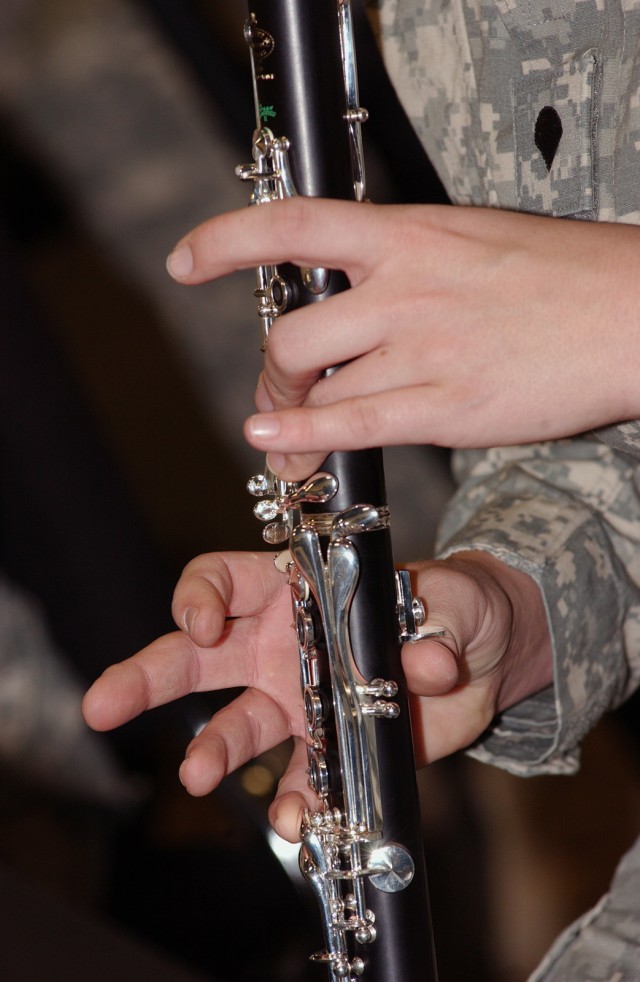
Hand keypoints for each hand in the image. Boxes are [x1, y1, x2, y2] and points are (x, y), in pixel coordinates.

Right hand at [83, 549, 551, 840]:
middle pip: (196, 657)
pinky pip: (299, 777)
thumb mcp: (453, 598)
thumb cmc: (458, 603)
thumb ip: (437, 623)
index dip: (198, 598)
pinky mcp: (331, 745)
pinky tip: (296, 819)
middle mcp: (280, 644)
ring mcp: (299, 699)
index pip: (221, 580)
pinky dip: (295, 800)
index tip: (201, 625)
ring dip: (213, 750)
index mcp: (295, 590)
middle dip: (147, 677)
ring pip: (236, 725)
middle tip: (102, 704)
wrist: (486, 658)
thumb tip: (430, 664)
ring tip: (196, 775)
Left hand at [166, 199, 637, 480]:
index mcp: (409, 234)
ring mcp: (423, 349)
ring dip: (286, 413)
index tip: (187, 262)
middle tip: (277, 391)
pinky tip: (272, 445)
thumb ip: (403, 262)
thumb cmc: (558, 275)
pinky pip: (351, 426)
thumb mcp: (469, 239)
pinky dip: (300, 439)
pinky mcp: (447, 406)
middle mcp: (404, 288)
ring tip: (286, 432)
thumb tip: (352, 290)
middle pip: (291, 333)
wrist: (630, 314)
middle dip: (271, 372)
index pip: (294, 225)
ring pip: (315, 386)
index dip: (227, 241)